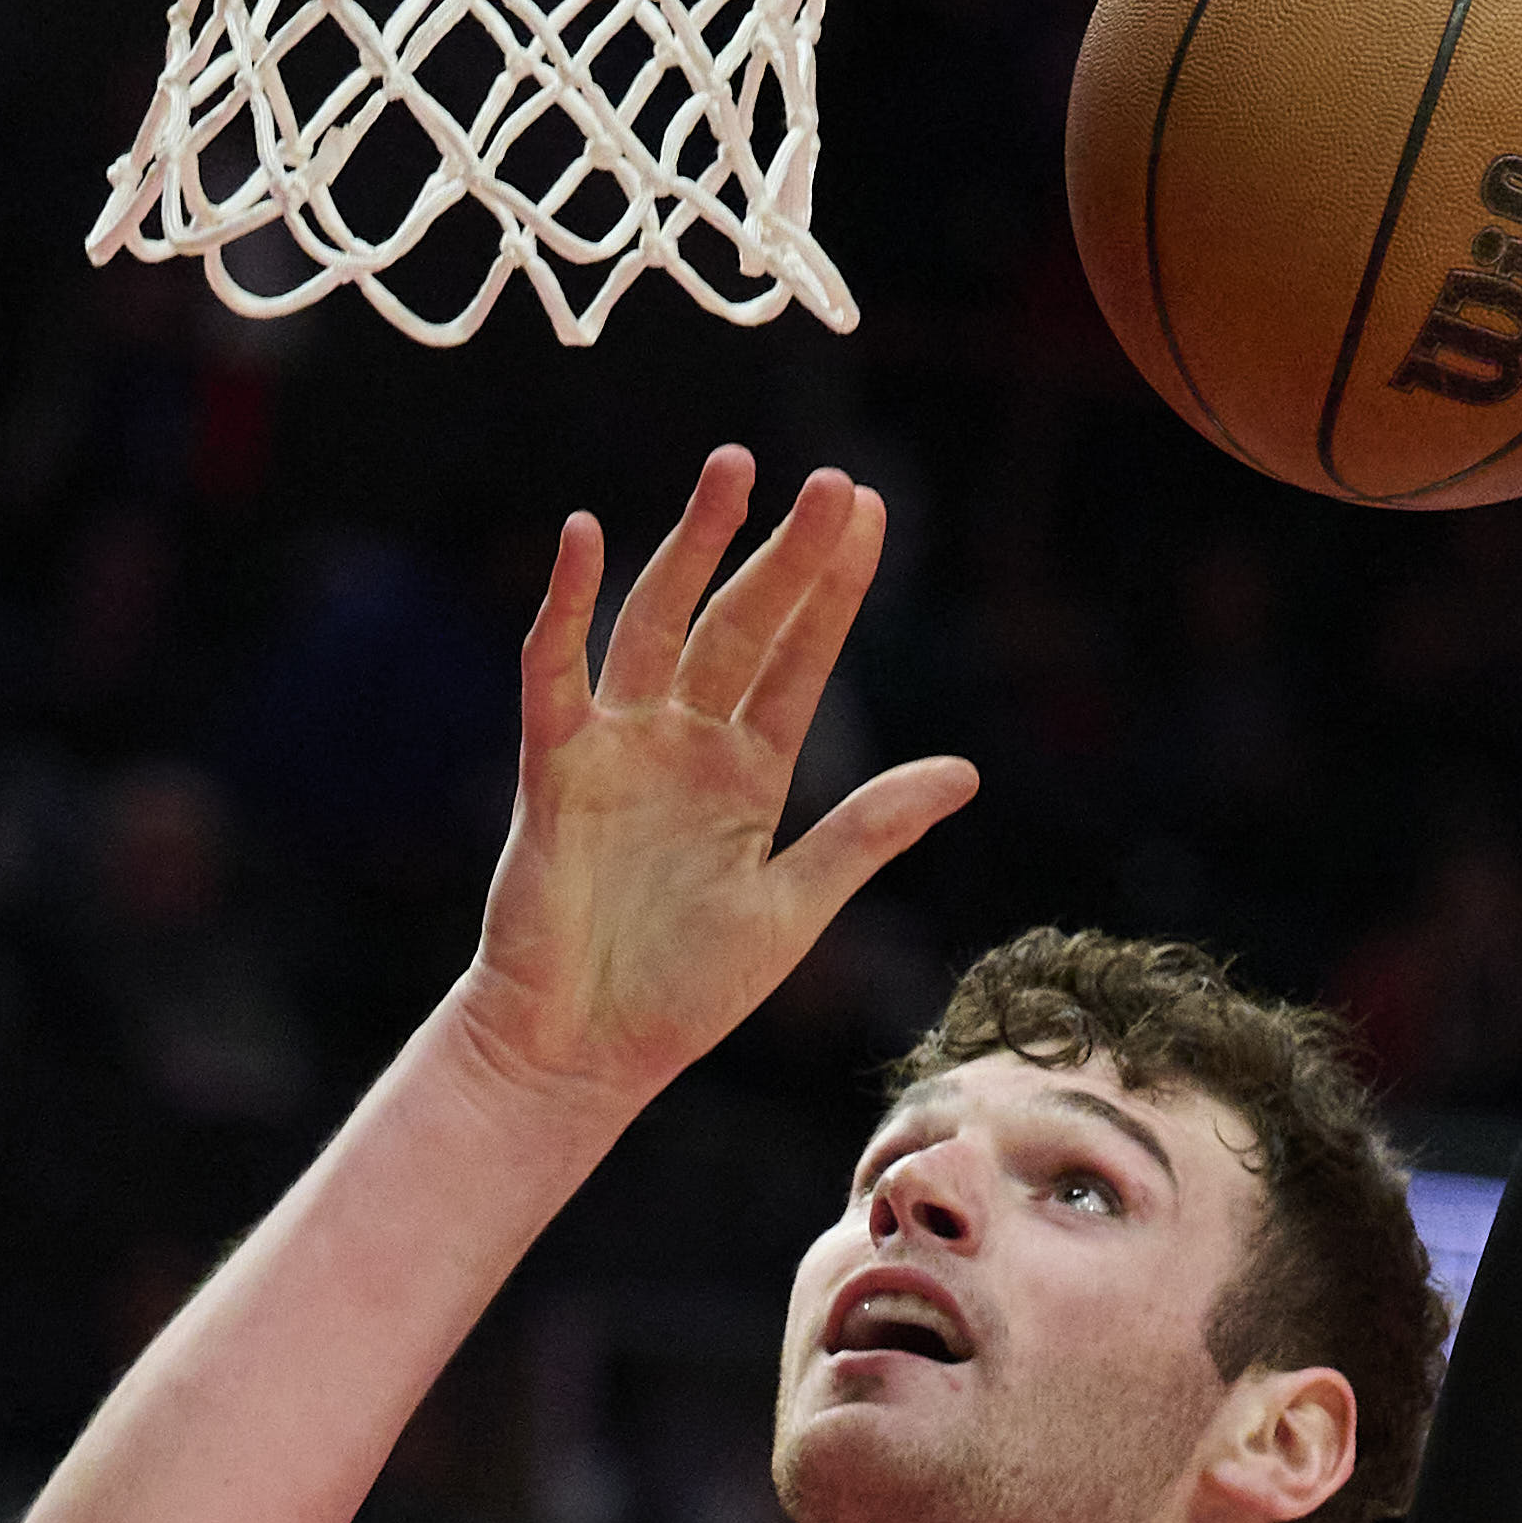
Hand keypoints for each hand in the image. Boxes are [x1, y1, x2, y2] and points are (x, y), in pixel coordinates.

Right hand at [447, 452, 979, 1114]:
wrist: (578, 1053)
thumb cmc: (681, 996)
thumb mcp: (794, 909)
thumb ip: (868, 831)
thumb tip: (966, 771)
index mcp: (749, 775)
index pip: (801, 659)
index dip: (836, 588)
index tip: (871, 511)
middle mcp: (686, 744)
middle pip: (742, 623)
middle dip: (787, 553)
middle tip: (833, 480)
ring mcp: (620, 747)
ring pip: (659, 622)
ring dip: (693, 546)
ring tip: (734, 469)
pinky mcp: (555, 766)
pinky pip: (556, 669)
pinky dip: (565, 603)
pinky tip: (585, 534)